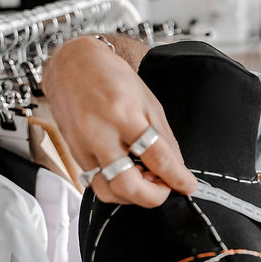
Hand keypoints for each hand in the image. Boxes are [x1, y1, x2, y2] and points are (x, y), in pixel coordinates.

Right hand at [43, 37, 196, 205]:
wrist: (72, 65)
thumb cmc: (113, 79)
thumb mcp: (149, 102)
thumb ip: (164, 139)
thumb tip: (179, 169)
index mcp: (124, 114)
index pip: (156, 157)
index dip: (176, 178)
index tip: (188, 186)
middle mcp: (100, 133)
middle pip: (127, 184)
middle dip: (153, 196)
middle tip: (166, 188)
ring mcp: (82, 146)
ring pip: (107, 191)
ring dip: (133, 196)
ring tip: (148, 181)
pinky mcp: (73, 154)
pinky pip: (95, 183)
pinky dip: (117, 186)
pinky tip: (130, 175)